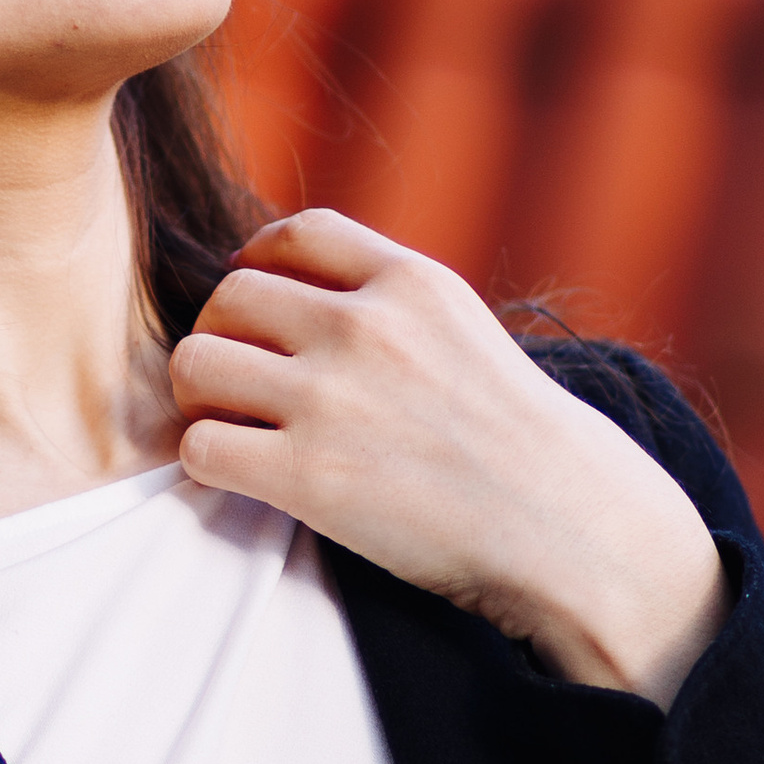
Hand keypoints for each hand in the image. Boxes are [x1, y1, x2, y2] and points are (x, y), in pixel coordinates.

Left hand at [169, 212, 729, 708]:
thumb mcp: (466, 333)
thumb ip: (393, 304)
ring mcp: (333, 399)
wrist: (567, 529)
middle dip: (223, 337)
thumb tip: (303, 292)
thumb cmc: (518, 443)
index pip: (296, 235)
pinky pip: (201, 446)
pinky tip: (242, 476)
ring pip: (195, 363)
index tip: (258, 307)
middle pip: (229, 297)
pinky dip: (208, 462)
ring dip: (202, 398)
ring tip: (234, 426)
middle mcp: (366, 328)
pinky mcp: (309, 476)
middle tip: (240, 384)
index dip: (258, 266)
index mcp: (412, 282)